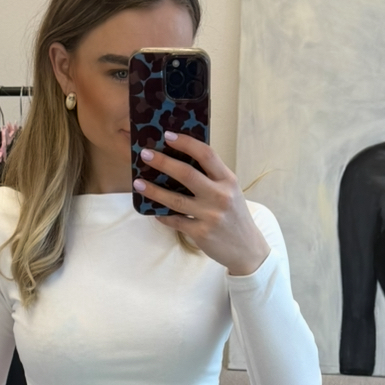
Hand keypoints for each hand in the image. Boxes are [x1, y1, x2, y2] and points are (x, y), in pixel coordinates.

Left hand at [134, 133, 269, 274]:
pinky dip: (162, 215)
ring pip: (176, 200)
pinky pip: (175, 221)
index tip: (168, 136)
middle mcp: (220, 195)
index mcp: (227, 180)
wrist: (246, 247)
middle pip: (187, 174)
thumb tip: (181, 158)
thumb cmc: (234, 214)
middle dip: (163, 162)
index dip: (186, 143)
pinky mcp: (201, 233)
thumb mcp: (230, 190)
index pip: (206, 154)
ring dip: (153, 190)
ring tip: (138, 182)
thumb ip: (212, 176)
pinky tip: (153, 210)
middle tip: (145, 154)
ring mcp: (210, 215)